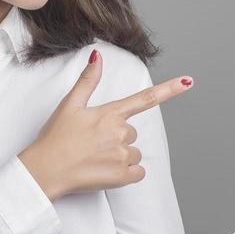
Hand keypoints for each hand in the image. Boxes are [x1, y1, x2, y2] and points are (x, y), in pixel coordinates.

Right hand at [18, 49, 193, 200]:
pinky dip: (126, 173)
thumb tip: (98, 57)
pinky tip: (106, 171)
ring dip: (120, 156)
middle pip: (131, 132)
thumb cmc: (55, 139)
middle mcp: (121, 133)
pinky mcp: (123, 176)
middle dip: (116, 137)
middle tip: (92, 143)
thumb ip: (88, 81)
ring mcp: (123, 155)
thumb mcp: (69, 105)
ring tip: (94, 158)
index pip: (146, 99)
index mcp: (110, 114)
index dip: (170, 89)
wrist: (45, 170)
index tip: (189, 82)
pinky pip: (137, 172)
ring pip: (133, 153)